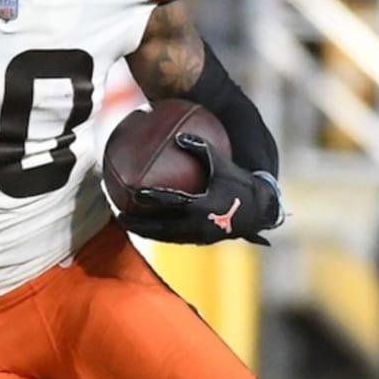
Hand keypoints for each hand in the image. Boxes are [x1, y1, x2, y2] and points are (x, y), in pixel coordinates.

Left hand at [117, 132, 282, 245]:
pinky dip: (159, 233)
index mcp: (202, 206)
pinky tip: (148, 226)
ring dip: (145, 231)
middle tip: (119, 216)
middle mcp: (197, 225)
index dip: (152, 198)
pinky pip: (174, 238)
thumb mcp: (222, 164)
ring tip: (127, 224)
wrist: (259, 210)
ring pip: (165, 237)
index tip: (134, 193)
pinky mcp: (201, 241)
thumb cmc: (239, 183)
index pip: (171, 203)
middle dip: (138, 224)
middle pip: (160, 228)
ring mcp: (198, 236)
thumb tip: (178, 136)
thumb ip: (200, 149)